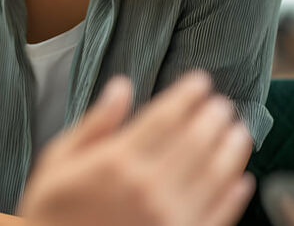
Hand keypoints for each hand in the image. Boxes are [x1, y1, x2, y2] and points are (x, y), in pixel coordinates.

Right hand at [20, 72, 254, 225]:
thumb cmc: (52, 210)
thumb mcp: (59, 160)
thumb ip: (95, 124)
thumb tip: (121, 87)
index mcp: (116, 162)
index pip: (165, 118)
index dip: (187, 95)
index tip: (200, 82)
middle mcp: (148, 188)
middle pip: (195, 142)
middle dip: (213, 118)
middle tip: (222, 104)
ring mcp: (169, 219)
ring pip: (214, 176)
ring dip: (231, 150)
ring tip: (238, 132)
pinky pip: (218, 215)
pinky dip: (234, 196)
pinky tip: (241, 179)